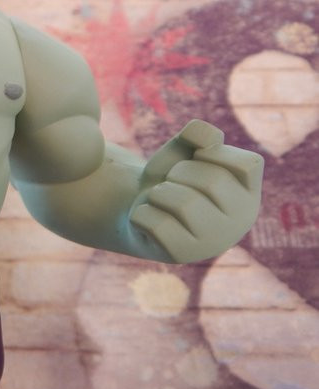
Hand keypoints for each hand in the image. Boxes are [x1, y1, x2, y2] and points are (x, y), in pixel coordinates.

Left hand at [129, 120, 263, 262]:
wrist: (140, 208)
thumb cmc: (171, 179)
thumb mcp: (183, 150)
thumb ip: (197, 135)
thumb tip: (204, 137)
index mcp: (249, 194)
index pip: (248, 164)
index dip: (214, 153)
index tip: (198, 159)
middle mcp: (240, 221)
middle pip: (212, 181)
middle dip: (179, 173)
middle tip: (171, 183)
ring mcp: (213, 242)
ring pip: (183, 203)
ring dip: (158, 193)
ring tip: (159, 199)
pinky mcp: (181, 254)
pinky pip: (156, 223)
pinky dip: (142, 213)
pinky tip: (148, 218)